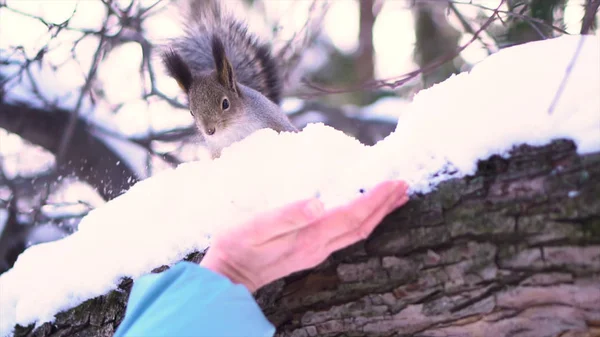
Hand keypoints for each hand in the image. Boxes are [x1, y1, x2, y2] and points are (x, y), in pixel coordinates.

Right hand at [200, 180, 409, 291]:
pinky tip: (364, 214)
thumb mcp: (255, 227)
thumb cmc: (236, 248)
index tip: (394, 182)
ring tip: (395, 198)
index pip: (351, 216)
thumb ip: (287, 216)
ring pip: (358, 233)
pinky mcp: (310, 252)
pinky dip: (363, 221)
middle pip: (362, 226)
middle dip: (385, 205)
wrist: (227, 277)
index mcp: (310, 238)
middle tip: (404, 185)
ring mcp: (316, 252)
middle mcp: (319, 247)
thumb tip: (318, 203)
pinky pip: (347, 236)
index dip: (375, 199)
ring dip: (378, 214)